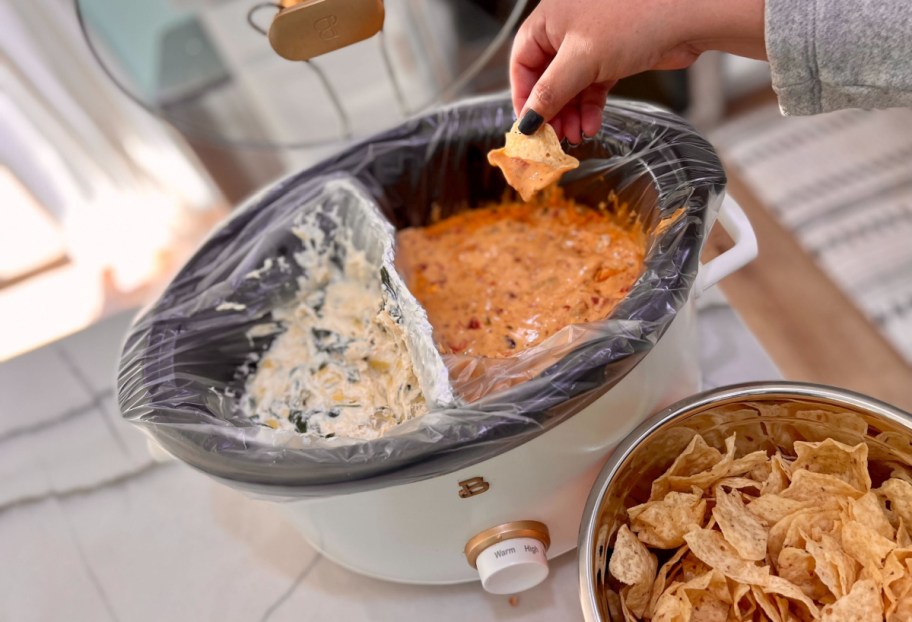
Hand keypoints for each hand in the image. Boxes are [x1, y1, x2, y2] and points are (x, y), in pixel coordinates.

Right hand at [510, 0, 766, 142]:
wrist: (688, 14)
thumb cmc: (634, 20)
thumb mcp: (581, 60)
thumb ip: (550, 93)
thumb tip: (526, 121)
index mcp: (549, 19)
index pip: (522, 63)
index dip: (522, 96)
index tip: (527, 126)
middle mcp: (567, 29)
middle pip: (547, 78)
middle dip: (551, 110)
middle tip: (554, 138)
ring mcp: (591, 42)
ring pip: (571, 86)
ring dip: (572, 114)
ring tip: (576, 136)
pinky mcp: (613, 56)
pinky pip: (592, 87)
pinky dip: (591, 107)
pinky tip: (591, 125)